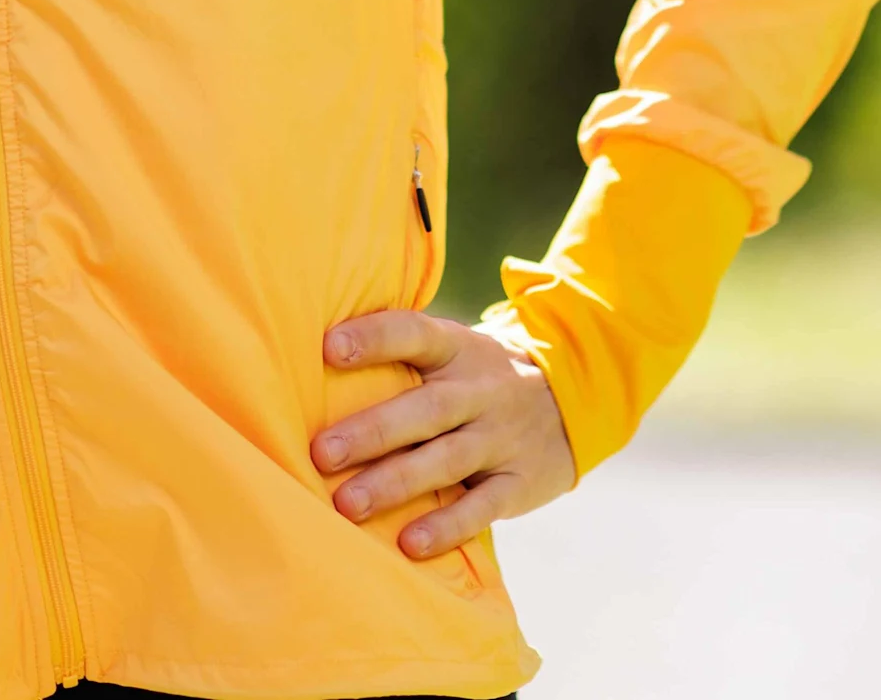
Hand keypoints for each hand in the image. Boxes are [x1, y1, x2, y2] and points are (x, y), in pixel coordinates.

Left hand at [310, 309, 578, 557]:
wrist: (572, 401)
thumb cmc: (476, 380)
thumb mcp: (452, 351)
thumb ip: (400, 356)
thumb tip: (308, 358)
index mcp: (456, 350)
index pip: (414, 334)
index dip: (373, 339)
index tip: (327, 348)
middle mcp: (480, 390)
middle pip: (426, 408)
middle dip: (373, 431)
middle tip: (322, 453)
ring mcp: (501, 437)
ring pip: (447, 459)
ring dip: (396, 483)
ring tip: (347, 505)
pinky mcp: (518, 483)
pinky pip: (482, 507)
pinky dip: (447, 527)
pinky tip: (410, 544)